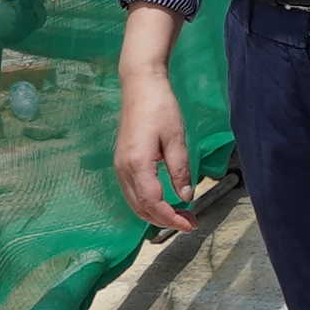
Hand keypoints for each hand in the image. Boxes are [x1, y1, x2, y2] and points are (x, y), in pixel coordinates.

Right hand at [114, 64, 196, 235]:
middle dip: (165, 220)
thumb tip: (186, 196)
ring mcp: (119, 166)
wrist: (140, 86)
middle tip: (190, 222)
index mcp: (137, 164)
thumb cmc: (160, 107)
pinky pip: (132, 192)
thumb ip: (180, 170)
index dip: (171, 218)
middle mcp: (124, 169)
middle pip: (141, 208)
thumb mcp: (176, 139)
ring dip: (156, 214)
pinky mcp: (121, 162)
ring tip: (180, 214)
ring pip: (135, 203)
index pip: (153, 203)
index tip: (190, 224)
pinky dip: (147, 203)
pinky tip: (164, 201)